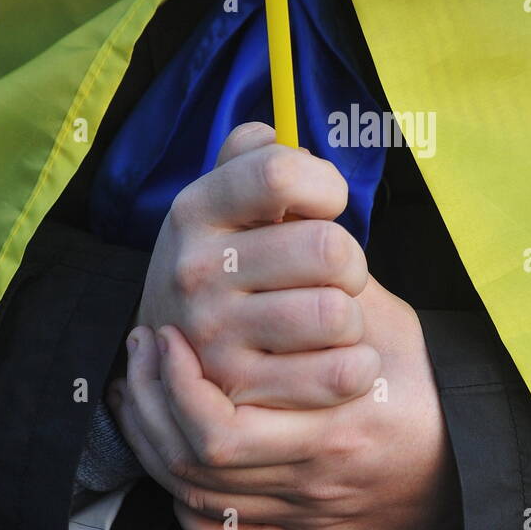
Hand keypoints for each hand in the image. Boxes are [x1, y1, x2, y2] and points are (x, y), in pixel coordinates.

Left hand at [108, 275, 461, 529]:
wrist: (479, 464)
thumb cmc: (432, 384)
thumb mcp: (391, 322)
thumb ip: (337, 277)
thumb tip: (286, 203)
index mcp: (336, 427)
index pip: (222, 426)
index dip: (176, 383)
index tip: (164, 333)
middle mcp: (315, 479)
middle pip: (199, 465)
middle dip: (152, 408)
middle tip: (144, 353)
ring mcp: (307, 516)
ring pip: (201, 502)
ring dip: (158, 446)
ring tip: (140, 393)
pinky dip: (192, 514)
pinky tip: (176, 467)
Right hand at [136, 121, 379, 407]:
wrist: (172, 354)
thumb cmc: (227, 260)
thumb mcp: (223, 201)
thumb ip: (253, 155)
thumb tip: (282, 134)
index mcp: (196, 210)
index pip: (279, 172)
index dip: (325, 186)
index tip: (327, 206)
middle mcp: (196, 271)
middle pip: (327, 248)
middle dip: (350, 262)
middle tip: (335, 276)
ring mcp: (212, 338)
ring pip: (335, 313)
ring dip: (351, 317)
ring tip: (331, 320)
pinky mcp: (241, 395)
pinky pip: (338, 374)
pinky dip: (359, 367)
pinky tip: (345, 360)